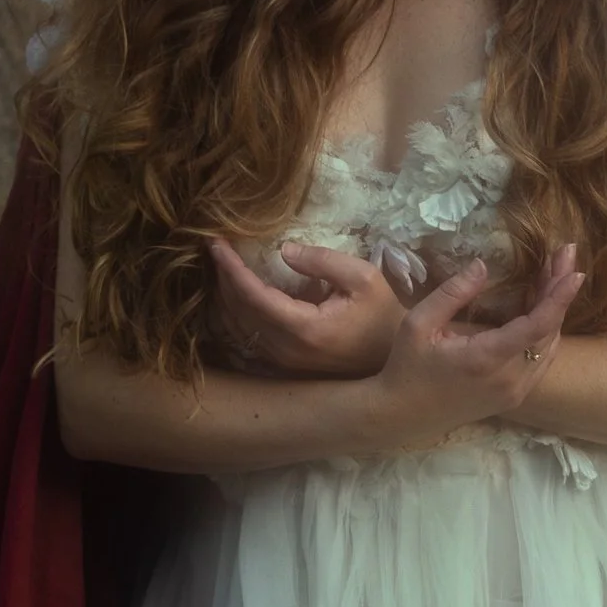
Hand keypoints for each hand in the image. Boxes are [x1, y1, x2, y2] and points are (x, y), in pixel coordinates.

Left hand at [208, 236, 411, 379]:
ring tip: (219, 266)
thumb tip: (284, 250)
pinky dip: (234, 312)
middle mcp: (287, 350)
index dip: (230, 268)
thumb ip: (323, 261)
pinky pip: (247, 337)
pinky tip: (232, 293)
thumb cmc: (384, 317)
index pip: (254, 296)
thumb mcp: (364, 279)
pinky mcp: (284, 364)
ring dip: (224, 295)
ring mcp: (283, 361)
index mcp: (305, 329)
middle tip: (214, 247)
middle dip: (222, 277)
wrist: (392, 360)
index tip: (215, 242)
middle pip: (239, 311)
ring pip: (238, 327)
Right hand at [365, 243, 583, 448]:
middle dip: (560, 292)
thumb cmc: (407, 366)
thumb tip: (482, 265)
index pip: (537, 326)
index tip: (575, 271)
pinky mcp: (514, 397)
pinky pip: (541, 361)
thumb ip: (452, 293)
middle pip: (550, 332)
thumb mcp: (418, 323)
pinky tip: (543, 305)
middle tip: (565, 256)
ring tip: (554, 273)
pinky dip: (547, 331)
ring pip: (550, 347)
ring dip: (555, 310)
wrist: (403, 415)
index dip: (559, 298)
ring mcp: (515, 392)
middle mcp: (509, 379)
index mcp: (486, 359)